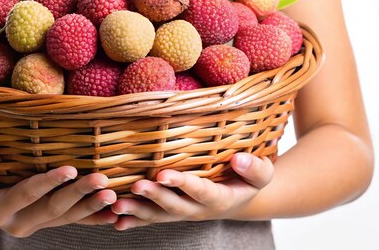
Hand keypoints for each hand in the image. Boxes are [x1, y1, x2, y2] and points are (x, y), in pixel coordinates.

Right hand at [0, 151, 117, 236]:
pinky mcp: (45, 223)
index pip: (27, 194)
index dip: (48, 182)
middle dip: (79, 195)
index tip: (71, 169)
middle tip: (102, 181)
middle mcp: (18, 223)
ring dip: (91, 207)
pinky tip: (112, 215)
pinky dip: (91, 218)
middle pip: (53, 209)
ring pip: (66, 218)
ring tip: (113, 196)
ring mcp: (34, 225)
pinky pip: (71, 222)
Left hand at [110, 153, 272, 230]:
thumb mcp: (263, 173)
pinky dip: (133, 220)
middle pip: (174, 206)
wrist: (240, 197)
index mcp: (220, 197)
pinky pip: (151, 219)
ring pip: (158, 215)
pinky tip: (115, 220)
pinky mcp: (170, 212)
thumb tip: (239, 159)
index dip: (182, 183)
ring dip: (137, 211)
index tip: (164, 173)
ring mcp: (182, 212)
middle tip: (137, 186)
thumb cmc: (248, 178)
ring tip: (117, 206)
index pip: (200, 190)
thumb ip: (254, 168)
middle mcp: (197, 209)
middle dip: (155, 197)